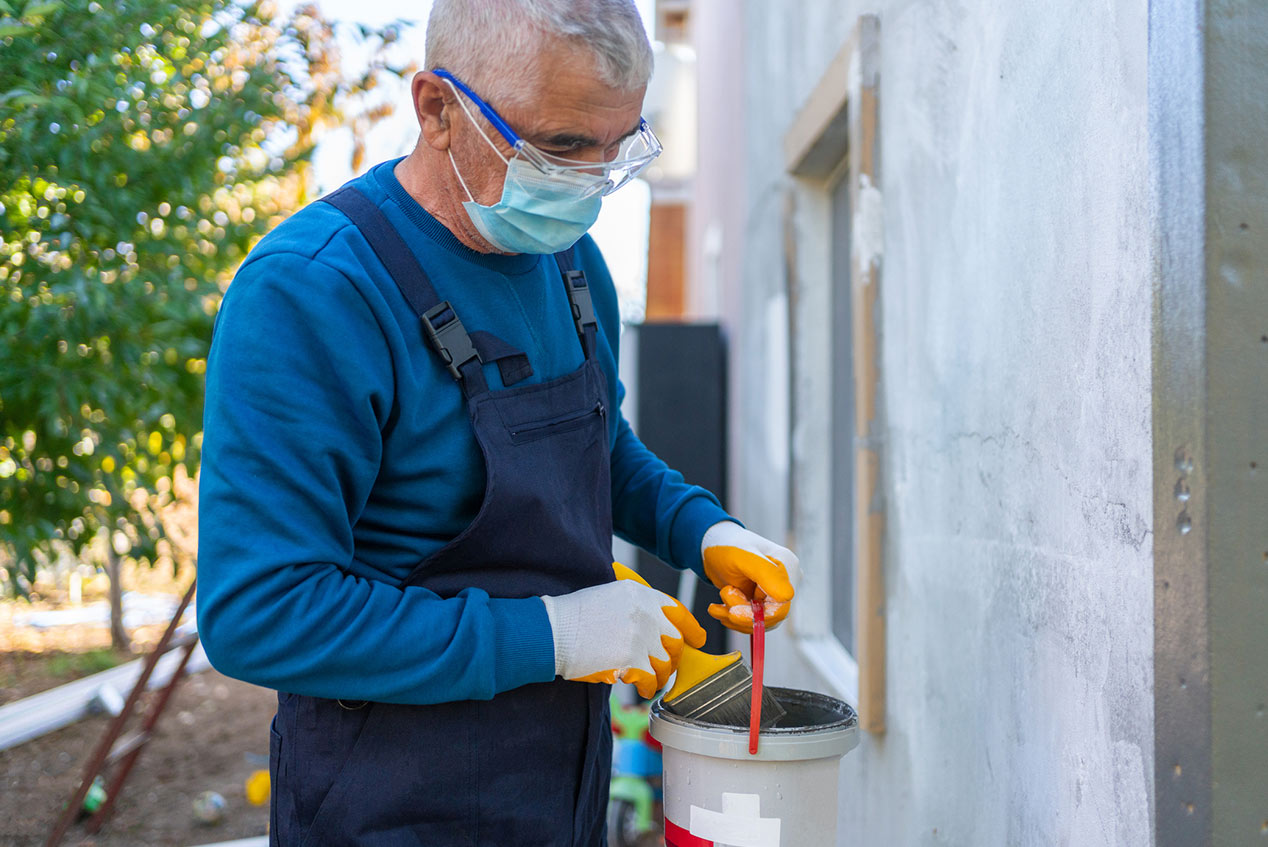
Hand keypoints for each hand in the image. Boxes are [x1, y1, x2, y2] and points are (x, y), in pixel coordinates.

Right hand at [541, 565, 705, 698]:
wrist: (553, 631)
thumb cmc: (574, 617)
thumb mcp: (609, 596)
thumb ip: (635, 607)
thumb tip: (655, 627)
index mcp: (641, 594)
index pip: (677, 612)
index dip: (691, 629)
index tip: (697, 640)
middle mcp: (646, 613)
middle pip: (674, 641)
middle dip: (672, 658)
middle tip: (665, 668)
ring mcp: (640, 637)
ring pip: (665, 663)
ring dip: (660, 676)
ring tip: (651, 682)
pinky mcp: (632, 660)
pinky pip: (650, 679)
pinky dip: (648, 687)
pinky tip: (643, 688)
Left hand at [700, 521, 798, 633]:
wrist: (713, 546)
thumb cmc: (726, 546)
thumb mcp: (742, 557)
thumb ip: (766, 573)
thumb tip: (788, 596)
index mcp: (788, 566)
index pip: (781, 607)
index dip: (756, 615)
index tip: (731, 610)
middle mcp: (787, 581)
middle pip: (771, 616)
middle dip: (742, 616)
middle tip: (720, 601)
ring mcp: (775, 592)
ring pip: (760, 621)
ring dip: (734, 618)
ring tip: (716, 606)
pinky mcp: (764, 601)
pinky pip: (753, 620)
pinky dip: (732, 618)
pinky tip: (718, 608)